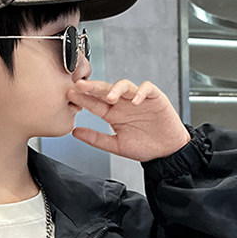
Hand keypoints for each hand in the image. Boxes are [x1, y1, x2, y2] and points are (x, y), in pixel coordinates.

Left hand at [69, 78, 190, 162]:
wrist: (166, 152)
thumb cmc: (144, 147)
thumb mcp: (116, 145)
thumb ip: (96, 139)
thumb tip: (75, 132)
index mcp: (113, 114)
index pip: (95, 103)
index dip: (83, 99)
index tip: (70, 96)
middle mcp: (124, 104)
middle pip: (106, 90)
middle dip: (93, 87)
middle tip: (80, 85)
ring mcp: (138, 99)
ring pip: (125, 85)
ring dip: (116, 89)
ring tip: (110, 97)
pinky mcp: (154, 98)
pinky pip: (147, 89)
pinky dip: (141, 92)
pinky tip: (135, 101)